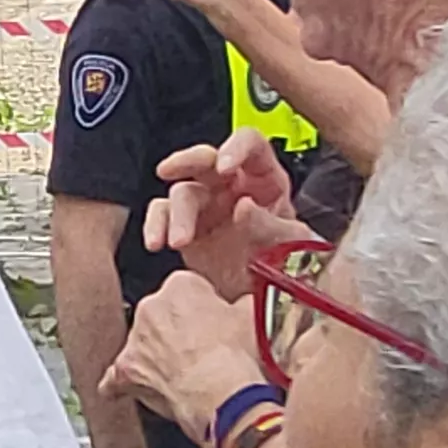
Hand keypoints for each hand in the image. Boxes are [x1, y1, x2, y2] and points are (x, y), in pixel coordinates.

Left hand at [99, 273, 267, 445]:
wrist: (223, 394)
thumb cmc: (237, 357)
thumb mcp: (252, 317)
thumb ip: (241, 305)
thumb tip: (245, 307)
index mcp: (180, 285)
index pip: (187, 290)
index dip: (202, 310)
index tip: (212, 324)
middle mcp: (151, 307)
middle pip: (161, 315)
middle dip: (176, 331)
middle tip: (199, 351)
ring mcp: (135, 340)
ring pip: (141, 344)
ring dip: (155, 356)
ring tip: (182, 375)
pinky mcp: (125, 372)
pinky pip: (115, 377)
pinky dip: (123, 385)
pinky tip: (131, 391)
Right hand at [140, 129, 306, 299]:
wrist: (270, 302)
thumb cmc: (289, 268)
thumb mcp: (291, 245)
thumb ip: (269, 226)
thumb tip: (244, 208)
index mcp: (265, 180)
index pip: (249, 145)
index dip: (235, 148)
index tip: (224, 165)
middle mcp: (233, 186)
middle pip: (205, 158)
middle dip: (186, 161)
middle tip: (172, 171)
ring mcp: (207, 206)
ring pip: (181, 192)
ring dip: (175, 215)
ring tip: (178, 241)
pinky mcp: (187, 228)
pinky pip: (162, 217)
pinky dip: (156, 226)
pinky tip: (156, 241)